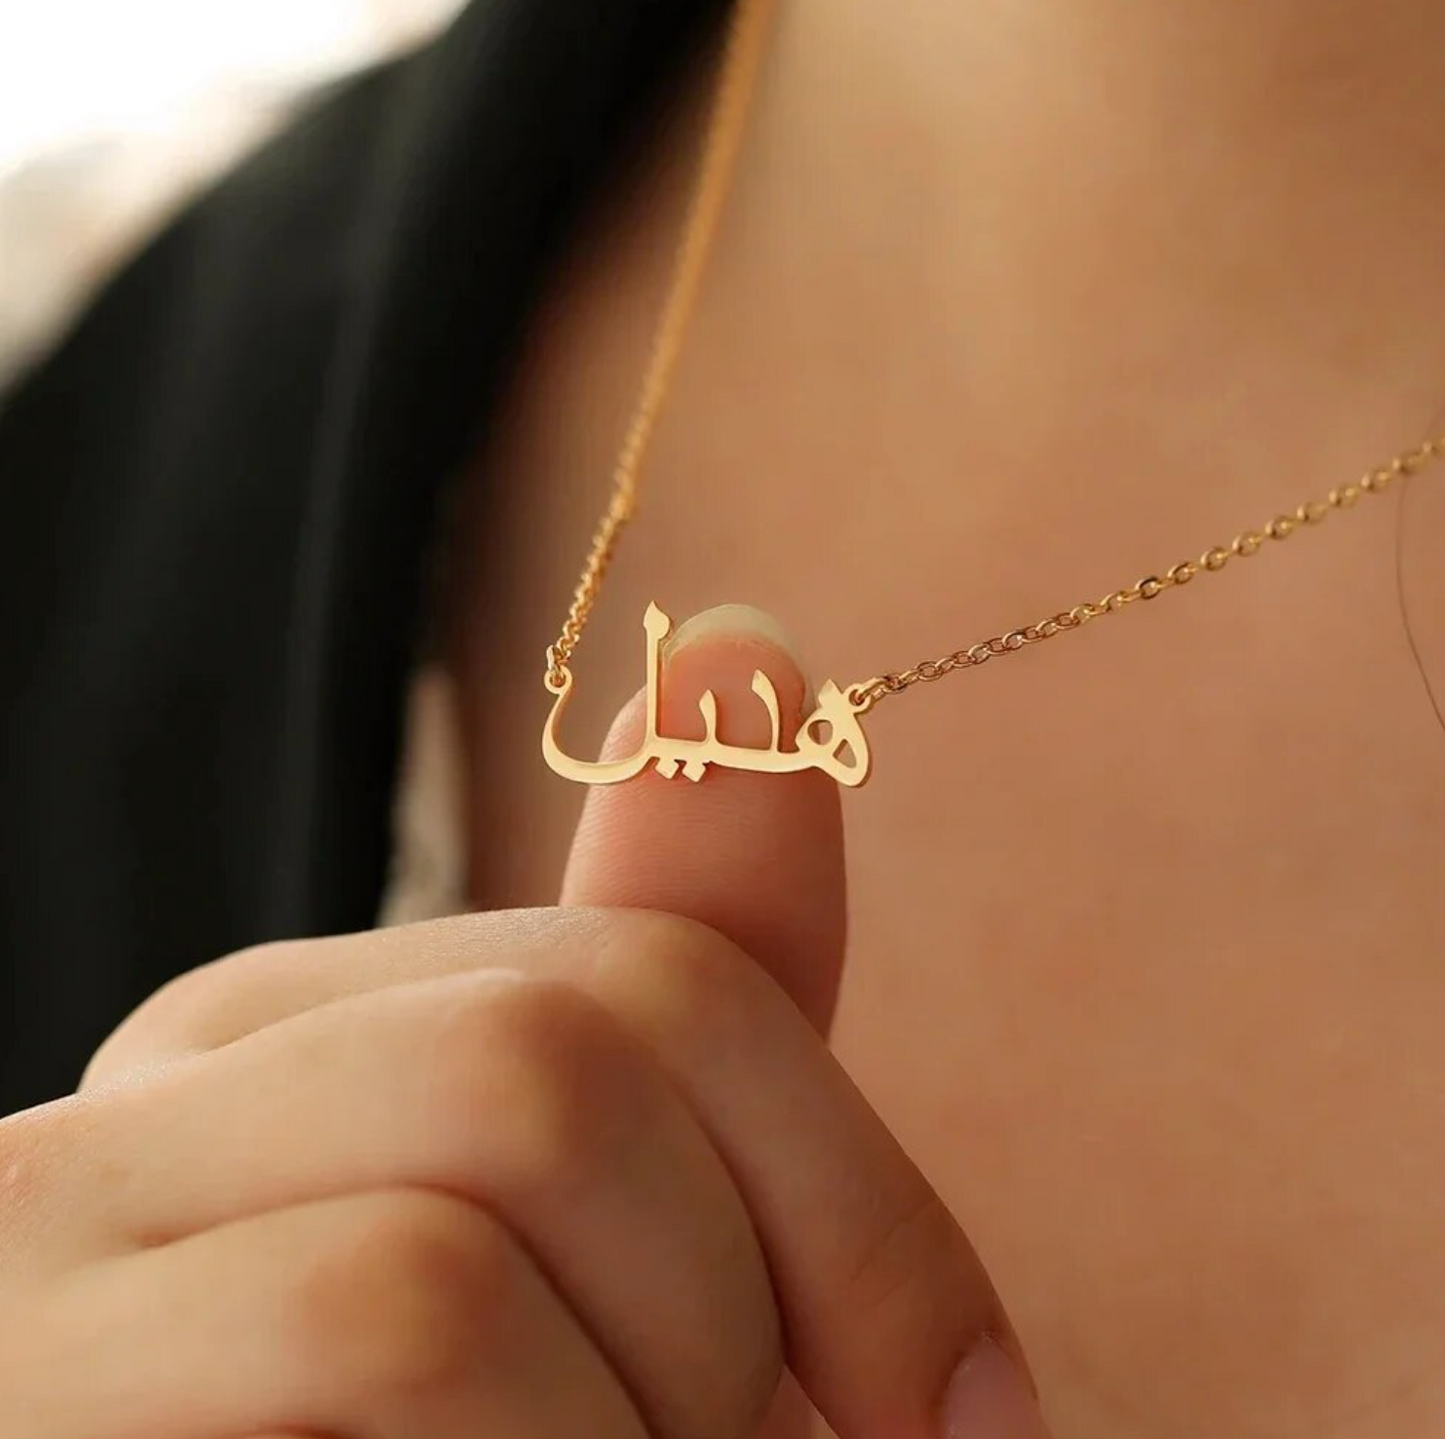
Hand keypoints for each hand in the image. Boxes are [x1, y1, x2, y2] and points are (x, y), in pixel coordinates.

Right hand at [0, 613, 1049, 1437]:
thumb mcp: (619, 1255)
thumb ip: (684, 977)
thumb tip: (736, 633)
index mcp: (304, 1045)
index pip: (650, 979)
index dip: (861, 1203)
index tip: (970, 1404)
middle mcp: (164, 1096)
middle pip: (574, 1044)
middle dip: (753, 1297)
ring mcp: (62, 1230)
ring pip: (496, 1156)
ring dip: (655, 1409)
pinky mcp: (36, 1379)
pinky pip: (401, 1314)